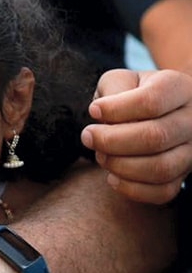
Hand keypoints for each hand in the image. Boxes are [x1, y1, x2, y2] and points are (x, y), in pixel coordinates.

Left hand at [81, 69, 191, 203]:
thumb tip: (102, 114)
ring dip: (120, 166)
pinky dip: (131, 189)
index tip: (93, 111)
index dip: (115, 110)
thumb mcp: (122, 80)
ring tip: (101, 155)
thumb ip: (113, 90)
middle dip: (111, 141)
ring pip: (161, 168)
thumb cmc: (133, 94)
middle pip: (155, 137)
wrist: (159, 110)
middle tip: (89, 137)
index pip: (151, 101)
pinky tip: (112, 176)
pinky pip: (163, 192)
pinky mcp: (184, 175)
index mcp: (178, 88)